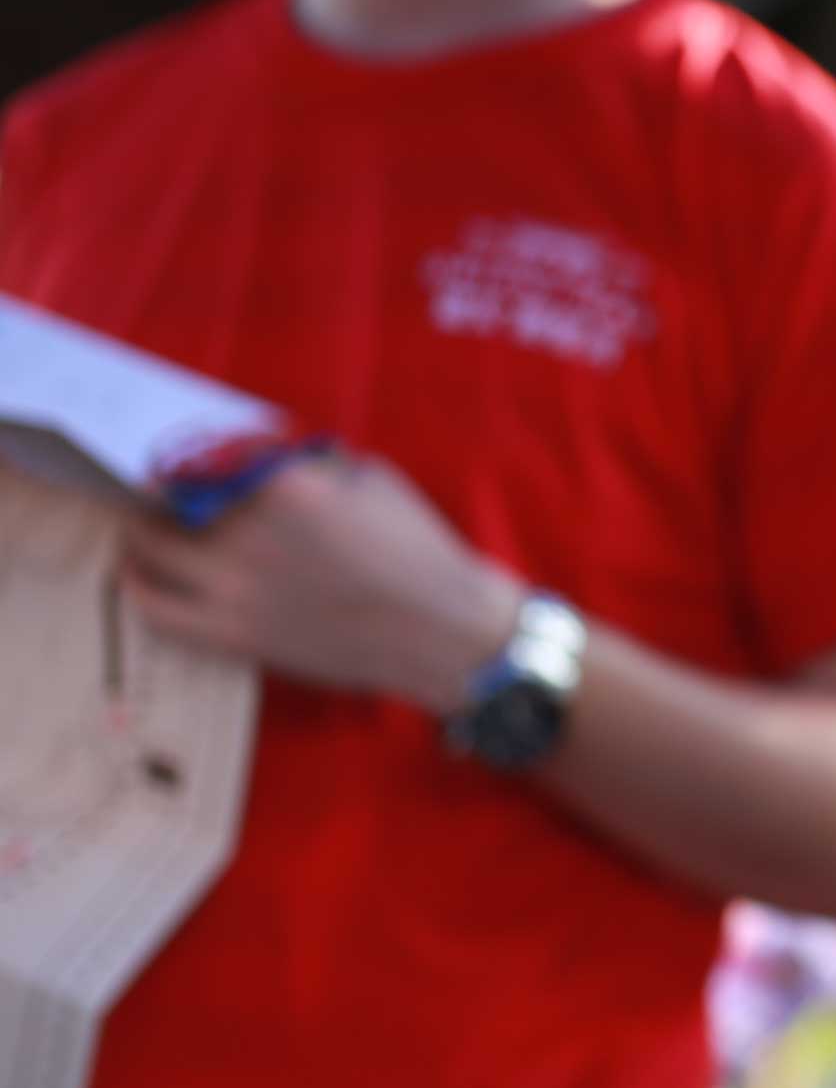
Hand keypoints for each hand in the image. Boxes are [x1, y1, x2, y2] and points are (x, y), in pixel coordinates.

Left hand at [122, 451, 524, 714]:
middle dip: (159, 490)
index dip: (190, 452)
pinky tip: (141, 575)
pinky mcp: (234, 635)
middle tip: (158, 489)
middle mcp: (250, 535)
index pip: (207, 454)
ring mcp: (236, 589)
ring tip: (142, 528)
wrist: (443, 631)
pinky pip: (157, 611)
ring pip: (148, 551)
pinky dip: (139, 588)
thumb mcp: (371, 481)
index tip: (185, 453)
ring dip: (140, 534)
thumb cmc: (417, 550)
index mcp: (288, 487)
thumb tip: (259, 456)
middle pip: (166, 499)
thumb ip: (308, 465)